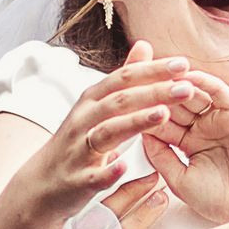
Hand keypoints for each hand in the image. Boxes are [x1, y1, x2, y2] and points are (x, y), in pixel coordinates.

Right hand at [10, 41, 193, 223]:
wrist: (42, 183)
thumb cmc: (77, 142)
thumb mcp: (98, 106)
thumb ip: (124, 79)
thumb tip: (145, 45)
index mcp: (92, 101)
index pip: (124, 78)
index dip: (153, 71)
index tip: (184, 65)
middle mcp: (84, 120)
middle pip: (120, 101)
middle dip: (154, 92)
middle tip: (186, 88)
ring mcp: (79, 149)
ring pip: (107, 132)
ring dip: (135, 122)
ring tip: (163, 115)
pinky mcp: (77, 179)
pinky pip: (94, 175)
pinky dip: (108, 171)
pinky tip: (125, 167)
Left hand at [141, 68, 228, 223]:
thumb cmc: (216, 200)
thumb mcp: (177, 178)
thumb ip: (159, 155)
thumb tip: (140, 132)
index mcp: (187, 142)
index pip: (162, 120)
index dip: (144, 110)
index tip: (122, 99)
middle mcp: (202, 127)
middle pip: (175, 102)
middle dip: (158, 90)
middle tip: (138, 75)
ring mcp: (219, 120)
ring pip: (195, 94)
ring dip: (178, 83)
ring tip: (160, 73)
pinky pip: (219, 93)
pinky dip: (204, 83)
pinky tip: (188, 77)